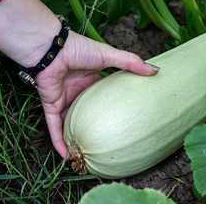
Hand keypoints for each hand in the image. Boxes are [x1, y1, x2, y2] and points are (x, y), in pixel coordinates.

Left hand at [36, 31, 158, 157]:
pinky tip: (67, 155)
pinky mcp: (51, 105)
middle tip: (104, 143)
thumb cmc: (80, 49)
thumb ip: (131, 63)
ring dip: (75, 138)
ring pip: (69, 124)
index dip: (109, 109)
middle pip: (85, 114)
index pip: (100, 99)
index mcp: (91, 81)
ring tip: (85, 154)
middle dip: (92, 127)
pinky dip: (58, 140)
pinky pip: (54, 127)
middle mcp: (77, 92)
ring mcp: (63, 100)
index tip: (122, 120)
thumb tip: (154, 71)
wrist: (53, 48)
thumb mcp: (110, 56)